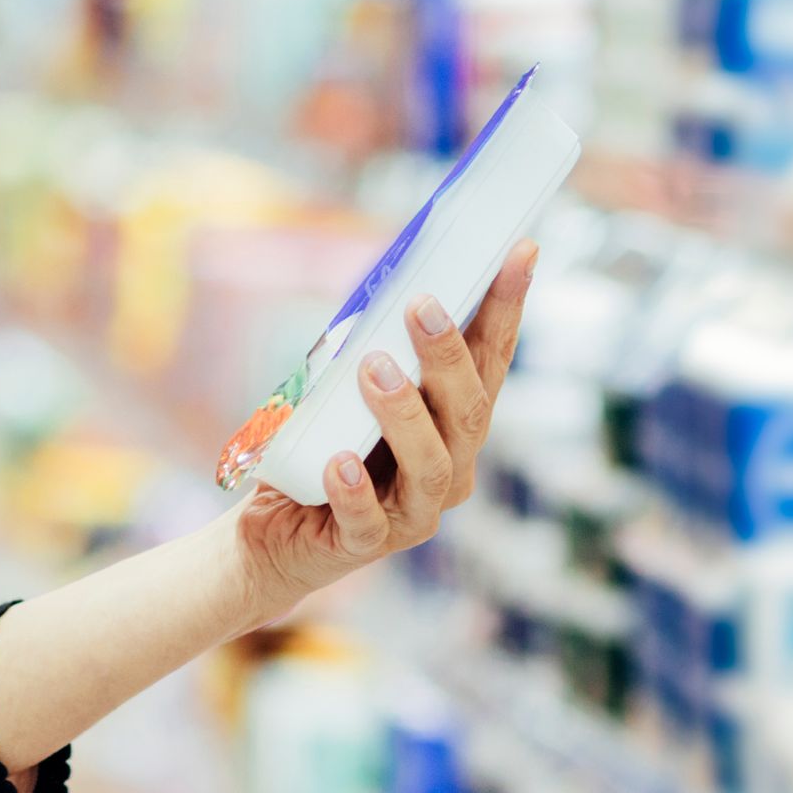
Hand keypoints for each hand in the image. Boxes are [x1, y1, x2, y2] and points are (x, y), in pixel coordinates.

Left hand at [230, 242, 535, 624]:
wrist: (273, 532)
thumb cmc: (319, 446)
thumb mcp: (345, 388)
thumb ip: (372, 348)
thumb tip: (385, 282)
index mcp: (453, 423)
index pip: (491, 360)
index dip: (507, 307)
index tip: (520, 250)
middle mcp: (449, 466)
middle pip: (469, 411)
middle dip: (449, 355)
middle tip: (420, 307)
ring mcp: (413, 511)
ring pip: (431, 464)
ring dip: (405, 413)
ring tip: (373, 369)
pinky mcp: (366, 542)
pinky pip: (368, 520)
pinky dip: (355, 490)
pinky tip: (339, 461)